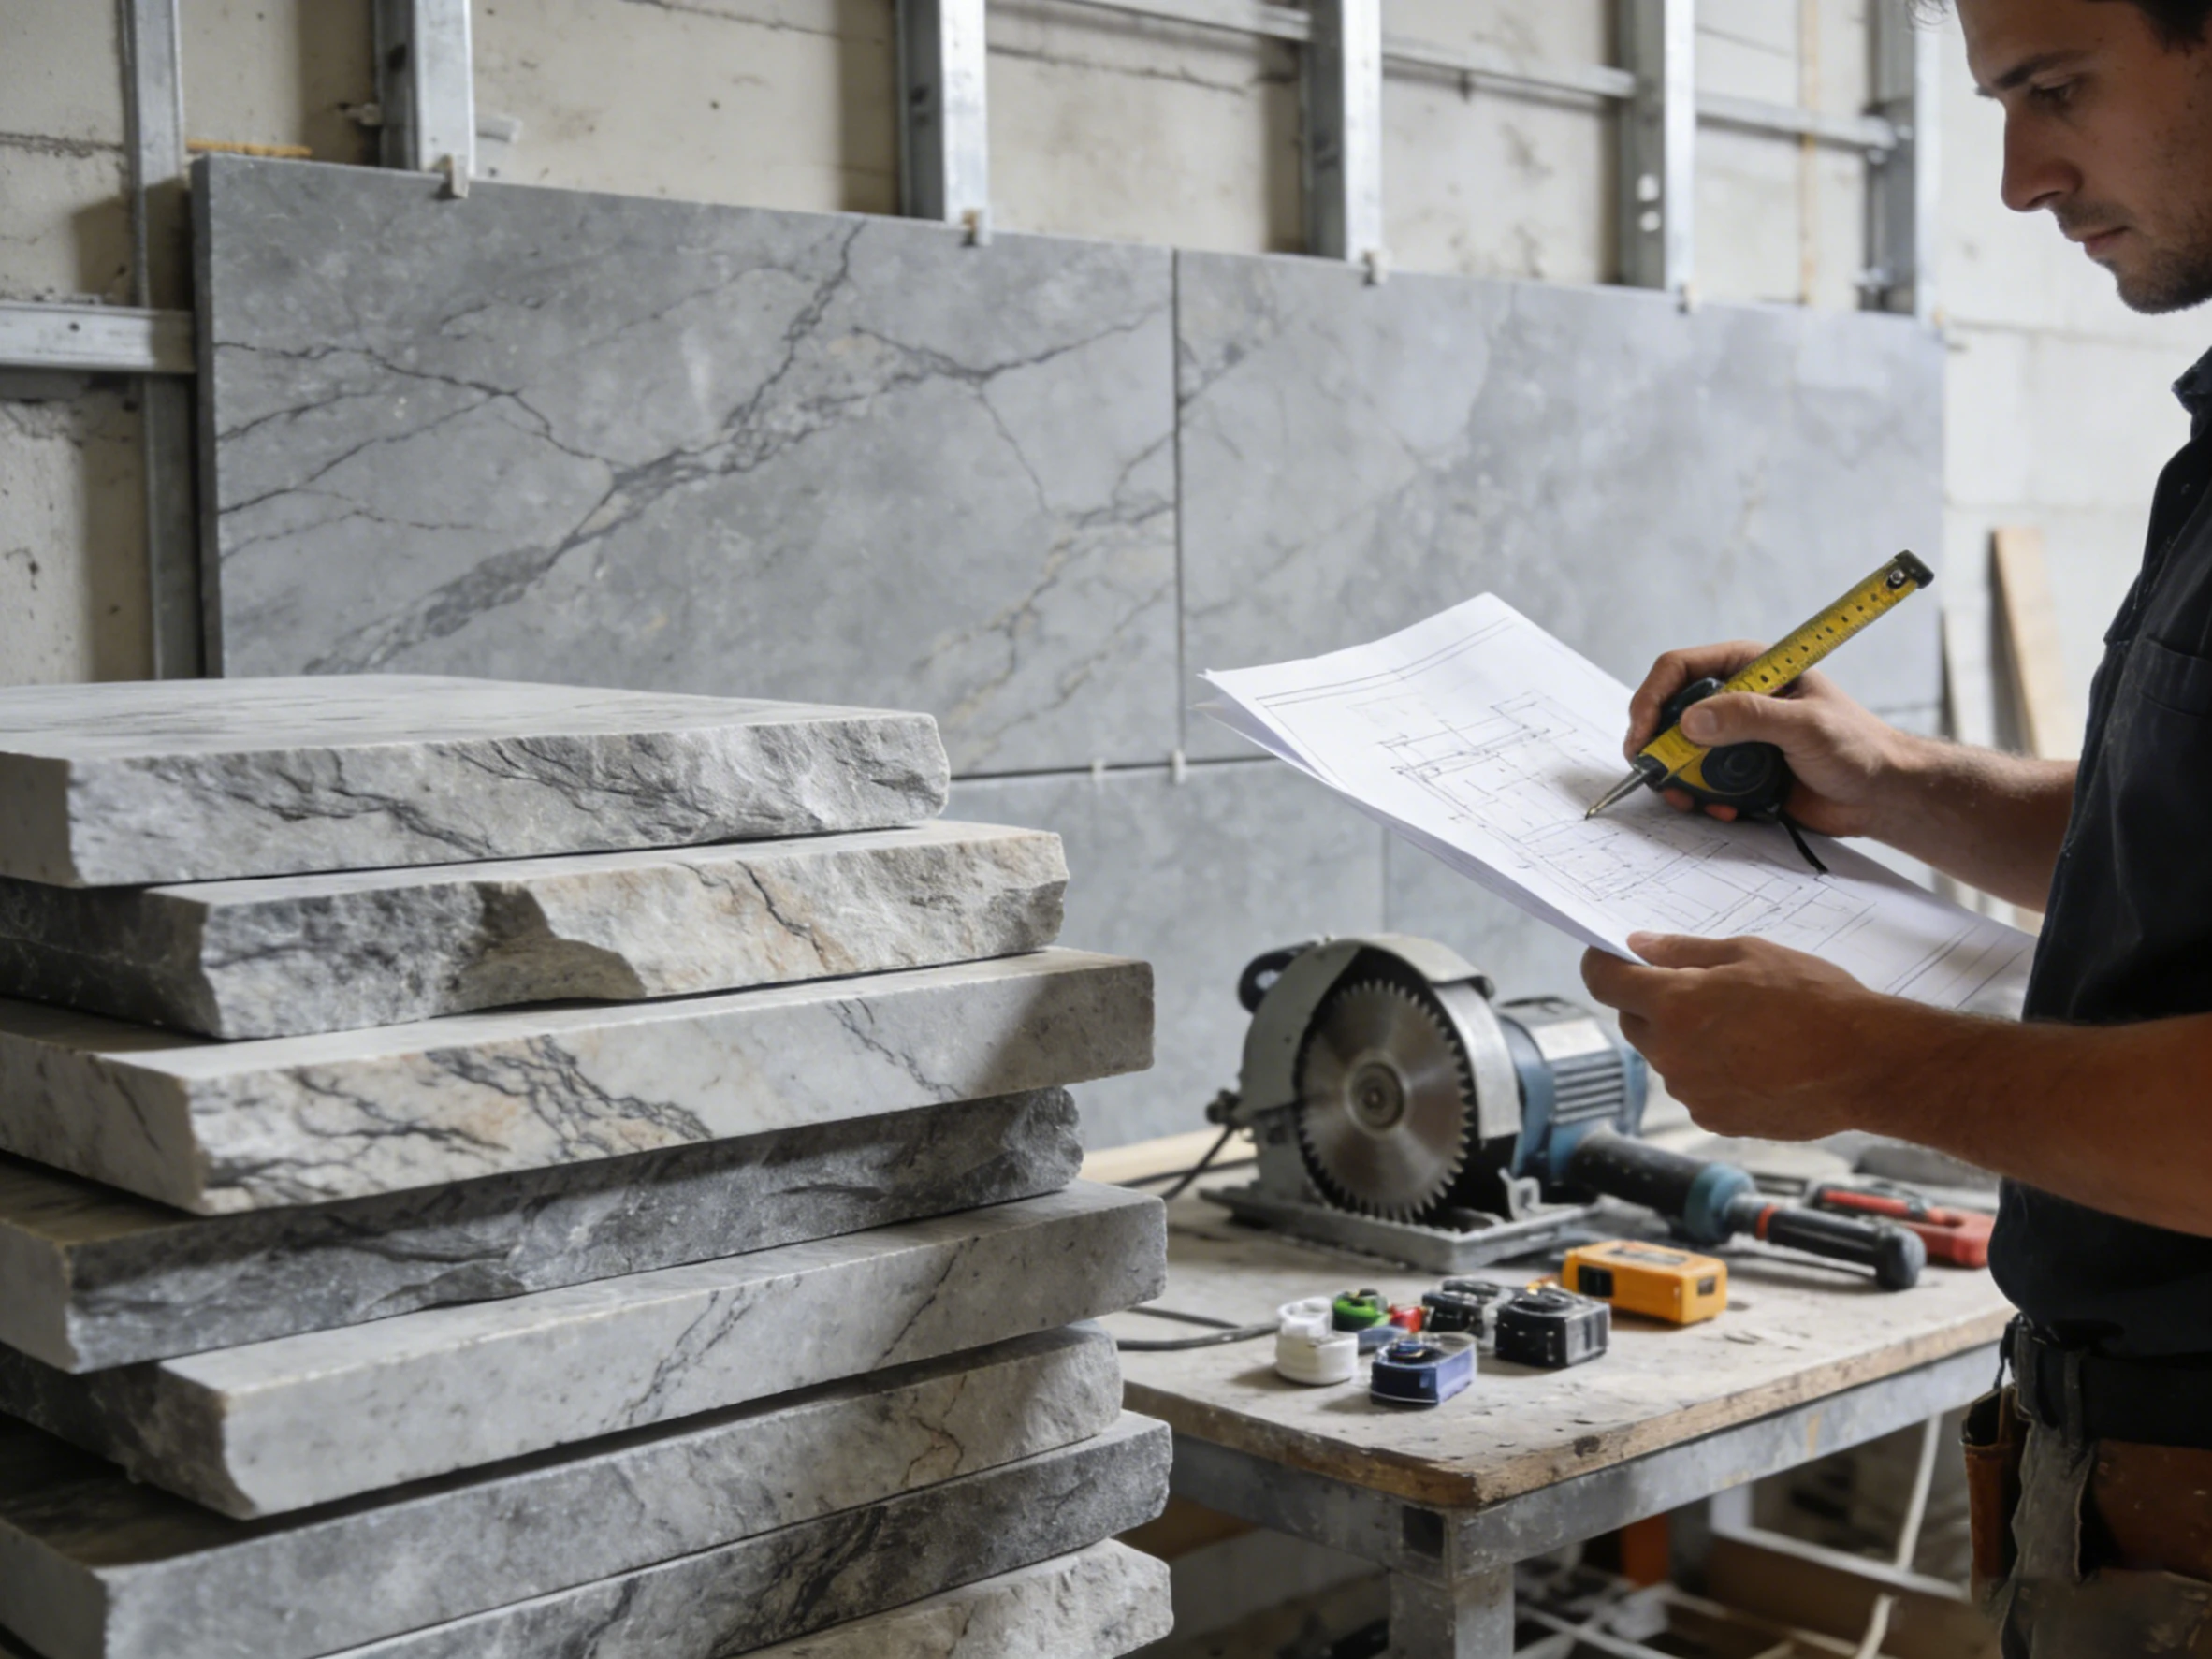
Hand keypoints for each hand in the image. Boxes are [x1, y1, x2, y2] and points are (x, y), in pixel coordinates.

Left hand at [1580, 932, 1884, 1140]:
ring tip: (1743, 1027)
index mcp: (1673, 1006)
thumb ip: (1683, 951)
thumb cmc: (1814, 1000)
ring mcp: (1691, 1092)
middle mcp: (1670, 1054)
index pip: (1603, 981)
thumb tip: (1639, 946)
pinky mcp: (1714, 1119)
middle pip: (1632, 1021)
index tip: (1610, 957)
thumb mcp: (1749, 954)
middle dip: (1651, 1002)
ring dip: (1684, 1039)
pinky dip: (1709, 1072)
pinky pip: (1694, 1087)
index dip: (1602, 964)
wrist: (1865, 1065)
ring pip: (1665, 1057)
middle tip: (1699, 988)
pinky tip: (1753, 1059)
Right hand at [1624, 641, 1916, 836]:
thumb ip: (1749, 717)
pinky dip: (1701, 799)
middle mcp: (1736, 699)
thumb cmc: (1859, 748)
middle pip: (1670, 712)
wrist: (1882, 796)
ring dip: (1678, 778)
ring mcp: (1735, 737)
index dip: (1653, 697)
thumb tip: (1690, 721)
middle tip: (1656, 771)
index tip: (1642, 733)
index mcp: (1751, 668)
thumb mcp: (1805, 726)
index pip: (1681, 668)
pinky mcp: (1737, 772)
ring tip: (1692, 798)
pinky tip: (1725, 809)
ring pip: (1679, 752)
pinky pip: (1698, 782)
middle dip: (1658, 744)